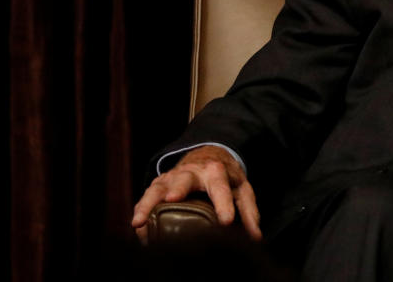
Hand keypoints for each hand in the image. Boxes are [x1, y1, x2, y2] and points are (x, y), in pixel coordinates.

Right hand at [131, 145, 261, 243]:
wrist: (208, 155)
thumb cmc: (226, 177)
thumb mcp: (242, 190)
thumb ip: (248, 212)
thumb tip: (255, 237)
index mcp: (216, 171)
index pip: (221, 187)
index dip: (224, 204)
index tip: (226, 221)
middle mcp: (193, 171)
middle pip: (184, 179)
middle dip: (178, 188)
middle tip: (173, 199)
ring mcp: (173, 176)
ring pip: (158, 188)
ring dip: (148, 204)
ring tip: (139, 222)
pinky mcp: (160, 184)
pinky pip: (147, 196)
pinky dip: (140, 210)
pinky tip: (136, 226)